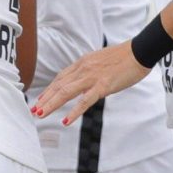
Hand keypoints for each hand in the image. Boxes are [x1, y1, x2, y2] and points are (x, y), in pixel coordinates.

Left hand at [31, 40, 150, 128]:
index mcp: (82, 63)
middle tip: (34, 110)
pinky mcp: (102, 86)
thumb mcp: (101, 62)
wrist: (139, 52)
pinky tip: (66, 121)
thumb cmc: (124, 58)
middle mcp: (83, 69)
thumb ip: (90, 71)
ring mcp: (92, 77)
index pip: (60, 78)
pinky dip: (74, 112)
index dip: (49, 90)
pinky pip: (85, 101)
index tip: (40, 100)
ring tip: (41, 115)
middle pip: (59, 86)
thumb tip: (84, 82)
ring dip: (52, 104)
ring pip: (66, 93)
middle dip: (45, 99)